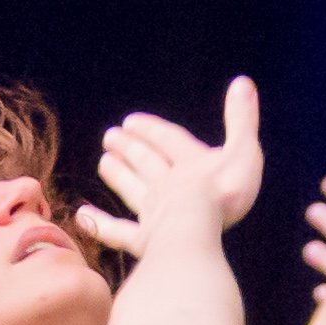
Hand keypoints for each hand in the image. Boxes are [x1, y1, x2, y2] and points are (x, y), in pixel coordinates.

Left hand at [75, 77, 263, 253]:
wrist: (194, 233)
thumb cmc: (223, 195)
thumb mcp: (242, 151)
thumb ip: (242, 120)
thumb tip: (243, 81)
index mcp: (192, 163)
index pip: (169, 140)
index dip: (153, 130)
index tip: (132, 121)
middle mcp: (168, 185)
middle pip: (147, 162)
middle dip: (131, 148)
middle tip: (110, 136)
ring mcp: (154, 214)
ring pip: (133, 190)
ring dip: (119, 176)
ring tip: (103, 162)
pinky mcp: (144, 243)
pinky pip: (117, 233)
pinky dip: (99, 225)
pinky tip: (82, 217)